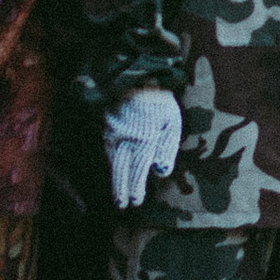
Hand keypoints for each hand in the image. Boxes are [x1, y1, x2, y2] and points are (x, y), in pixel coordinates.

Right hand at [104, 89, 183, 208]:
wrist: (136, 74)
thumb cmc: (159, 100)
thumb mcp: (172, 121)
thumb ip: (168, 147)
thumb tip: (161, 172)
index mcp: (144, 138)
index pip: (138, 169)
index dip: (135, 187)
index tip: (135, 201)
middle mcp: (126, 138)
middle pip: (122, 168)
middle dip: (121, 188)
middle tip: (121, 205)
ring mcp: (114, 131)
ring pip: (113, 160)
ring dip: (114, 179)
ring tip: (116, 195)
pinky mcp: (107, 125)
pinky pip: (108, 148)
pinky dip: (110, 161)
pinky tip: (114, 168)